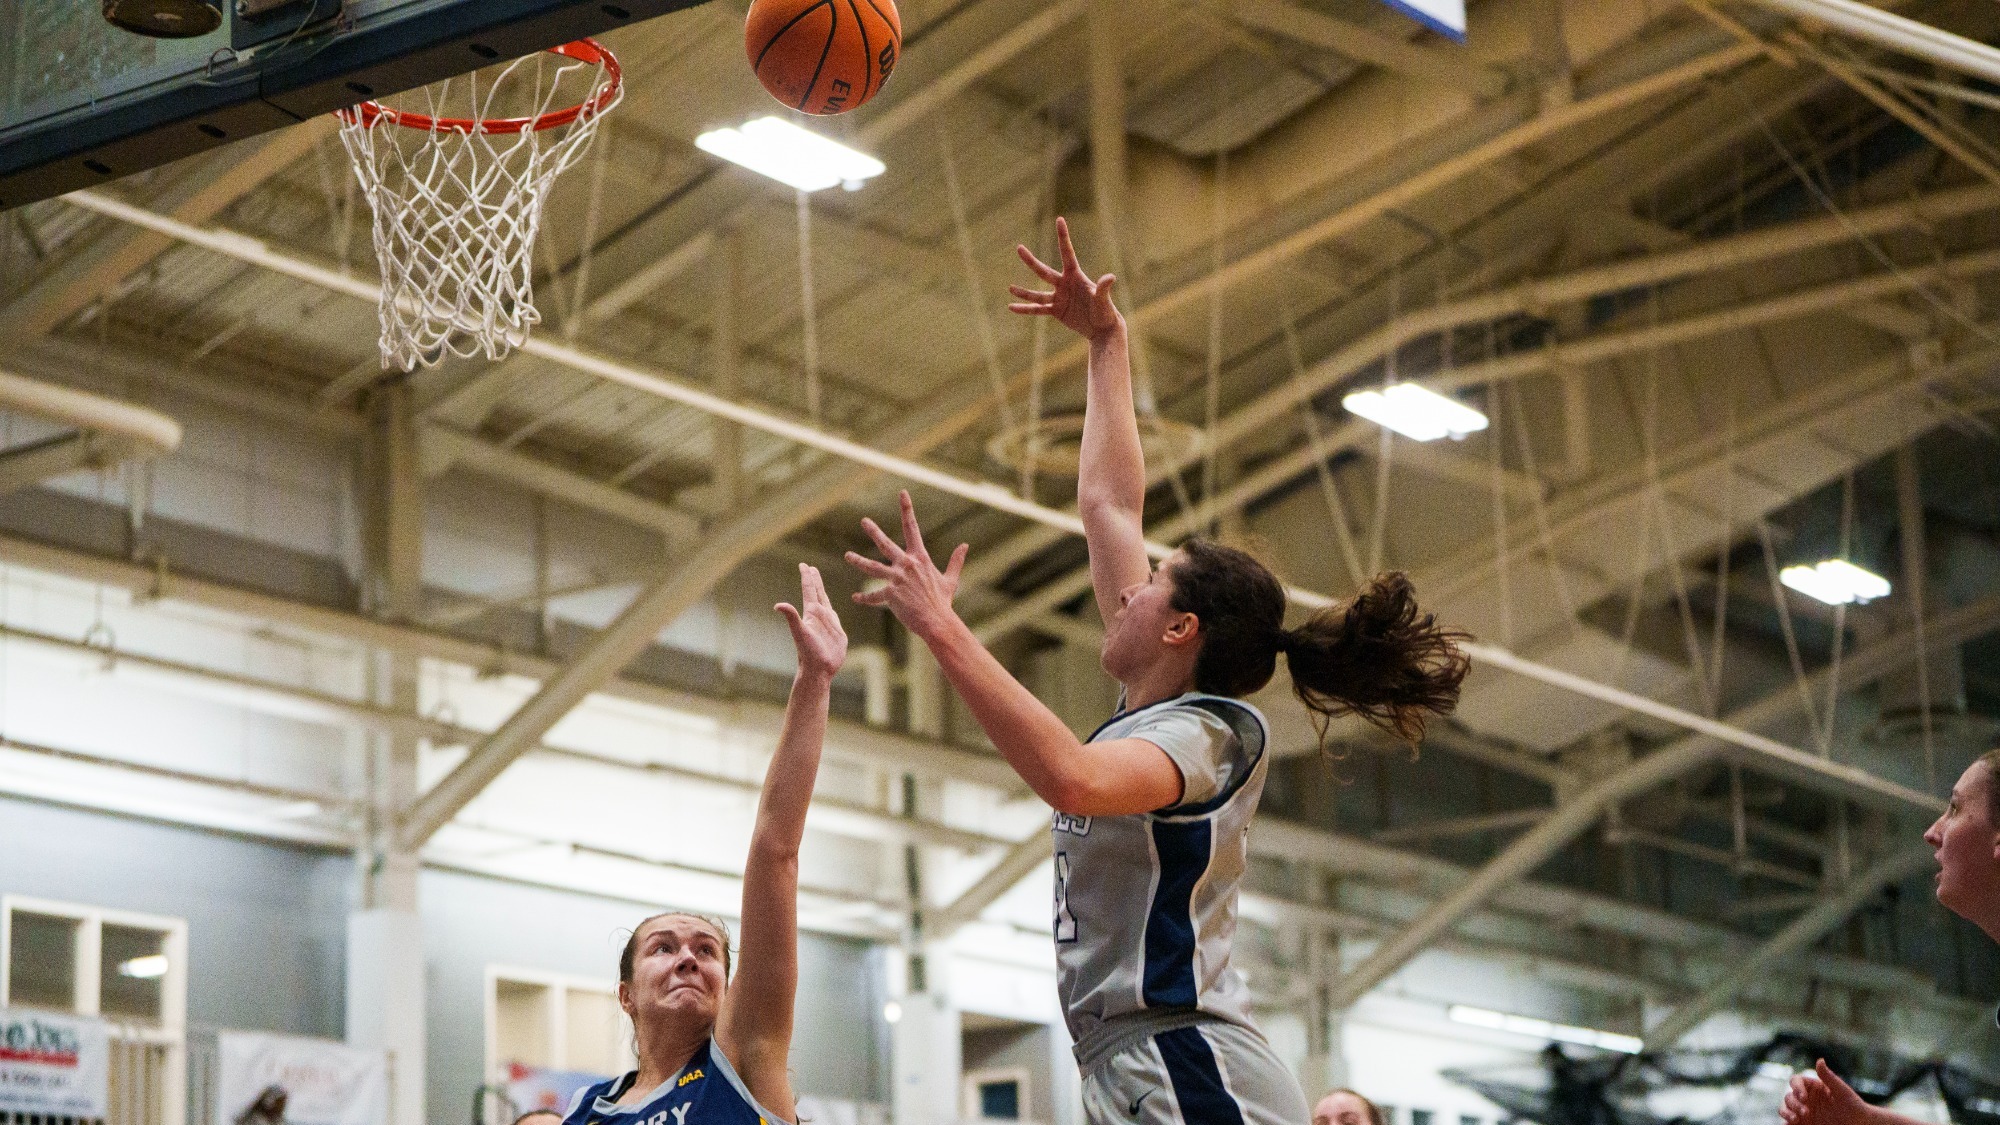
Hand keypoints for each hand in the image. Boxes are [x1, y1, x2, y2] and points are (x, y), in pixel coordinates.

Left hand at [776, 563, 846, 681]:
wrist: (819, 670)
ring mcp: (827, 624)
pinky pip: (834, 617)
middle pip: (816, 593)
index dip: (807, 577)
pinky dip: (832, 608)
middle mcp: (818, 616)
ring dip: (822, 592)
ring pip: (825, 602)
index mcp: (811, 613)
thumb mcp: (800, 633)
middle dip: (814, 580)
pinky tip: (830, 608)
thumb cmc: (809, 653)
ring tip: (820, 583)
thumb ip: (791, 617)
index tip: (804, 565)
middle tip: (810, 568)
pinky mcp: (836, 632)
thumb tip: (778, 605)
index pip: (809, 590)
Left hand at [844, 491, 968, 641]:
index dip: (906, 509)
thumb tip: (965, 545)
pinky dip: (865, 598)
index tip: (902, 493)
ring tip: (847, 555)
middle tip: (864, 521)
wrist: (937, 621)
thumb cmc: (943, 601)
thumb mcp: (950, 579)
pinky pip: (874, 596)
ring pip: (873, 567)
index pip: (912, 528)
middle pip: (885, 544)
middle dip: (873, 531)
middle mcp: (907, 565)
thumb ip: (955, 561)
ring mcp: (897, 579)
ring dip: (858, 561)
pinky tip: (855, 598)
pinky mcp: (890, 595)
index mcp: (920, 558)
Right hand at [1010, 217, 1122, 341]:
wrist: (1103, 328)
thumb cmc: (1106, 312)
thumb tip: (1111, 277)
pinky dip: (1025, 310)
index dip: (1063, 237)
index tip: (1059, 219)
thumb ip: (1103, 288)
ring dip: (1024, 292)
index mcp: (1076, 276)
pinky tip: (1012, 307)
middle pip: (1044, 272)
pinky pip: (1038, 310)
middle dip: (1031, 261)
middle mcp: (1065, 284)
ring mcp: (1059, 298)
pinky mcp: (1056, 311)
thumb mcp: (1103, 300)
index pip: (1067, 253)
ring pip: (1037, 294)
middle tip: (1019, 248)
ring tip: (1010, 288)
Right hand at [1781, 1060, 1876, 1124]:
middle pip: (1789, 1096)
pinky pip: (1788, 1122)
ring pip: (1785, 1108)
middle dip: (1794, 1104)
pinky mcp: (1803, 1123)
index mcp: (1813, 1086)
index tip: (1803, 1097)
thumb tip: (1819, 1060)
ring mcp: (1803, 1111)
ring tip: (1795, 1120)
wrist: (1860, 1124)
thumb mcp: (1842, 1091)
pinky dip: (1786, 1123)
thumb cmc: (1853, 1106)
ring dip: (1786, 1113)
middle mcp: (1805, 1098)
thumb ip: (1829, 1077)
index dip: (1796, 1088)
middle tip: (1806, 1112)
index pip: (1796, 1082)